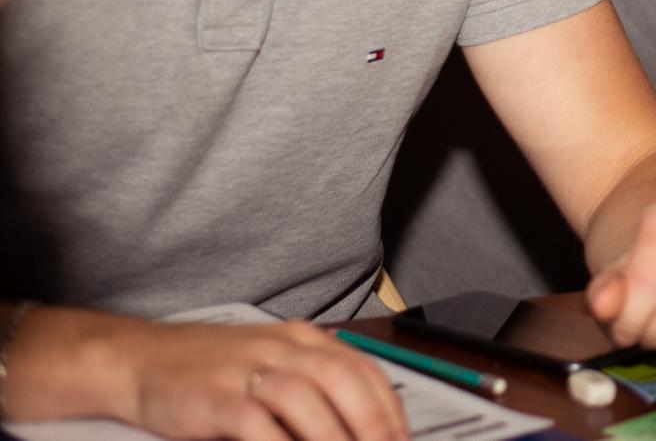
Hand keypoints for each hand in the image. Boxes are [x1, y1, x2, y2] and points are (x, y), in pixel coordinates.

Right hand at [115, 319, 407, 440]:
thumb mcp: (271, 363)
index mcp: (303, 338)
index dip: (389, 409)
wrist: (138, 359)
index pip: (363, 369)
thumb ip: (314, 384)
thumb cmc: (210, 369)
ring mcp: (248, 369)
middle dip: (373, 424)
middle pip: (344, 380)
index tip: (402, 439)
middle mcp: (282, 347)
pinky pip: (257, 425)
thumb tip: (363, 419)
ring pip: (307, 401)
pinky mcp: (215, 397)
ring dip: (335, 439)